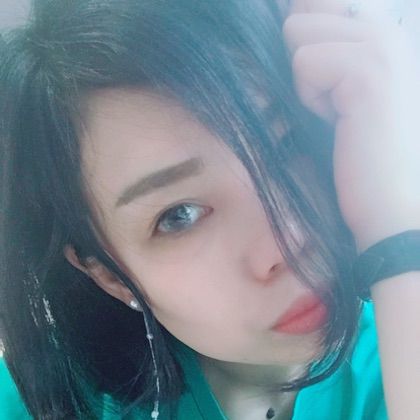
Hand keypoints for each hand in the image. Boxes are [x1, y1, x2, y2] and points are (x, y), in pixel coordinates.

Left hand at [283, 0, 419, 250]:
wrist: (391, 199)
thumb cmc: (363, 152)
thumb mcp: (346, 93)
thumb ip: (327, 52)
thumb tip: (290, 17)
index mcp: (384, 32)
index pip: (317, 1)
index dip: (306, 38)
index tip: (325, 79)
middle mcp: (387, 29)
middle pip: (300, 12)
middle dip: (305, 61)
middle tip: (333, 99)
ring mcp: (381, 45)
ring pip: (297, 33)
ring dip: (307, 81)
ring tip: (338, 111)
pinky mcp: (366, 71)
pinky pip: (304, 63)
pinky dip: (311, 97)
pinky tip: (339, 120)